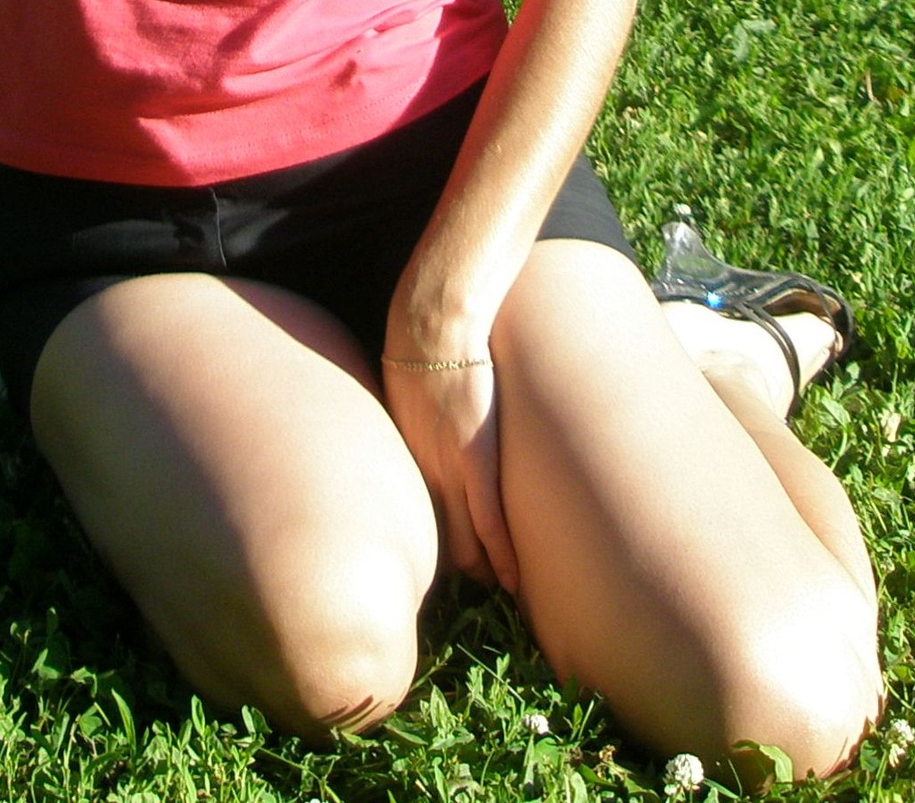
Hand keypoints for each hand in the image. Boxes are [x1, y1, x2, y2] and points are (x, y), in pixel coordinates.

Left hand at [380, 352, 518, 592]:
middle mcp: (421, 473)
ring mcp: (448, 469)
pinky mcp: (476, 459)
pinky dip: (501, 556)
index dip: (431, 550)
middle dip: (455, 569)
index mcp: (403, 458)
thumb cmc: (416, 346)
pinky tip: (512, 580)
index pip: (417, 522)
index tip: (440, 568)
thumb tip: (418, 428)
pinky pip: (488, 522)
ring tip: (498, 589)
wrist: (432, 325)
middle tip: (474, 587)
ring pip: (464, 542)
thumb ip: (412, 421)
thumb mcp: (402, 390)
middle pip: (437, 542)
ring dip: (481, 569)